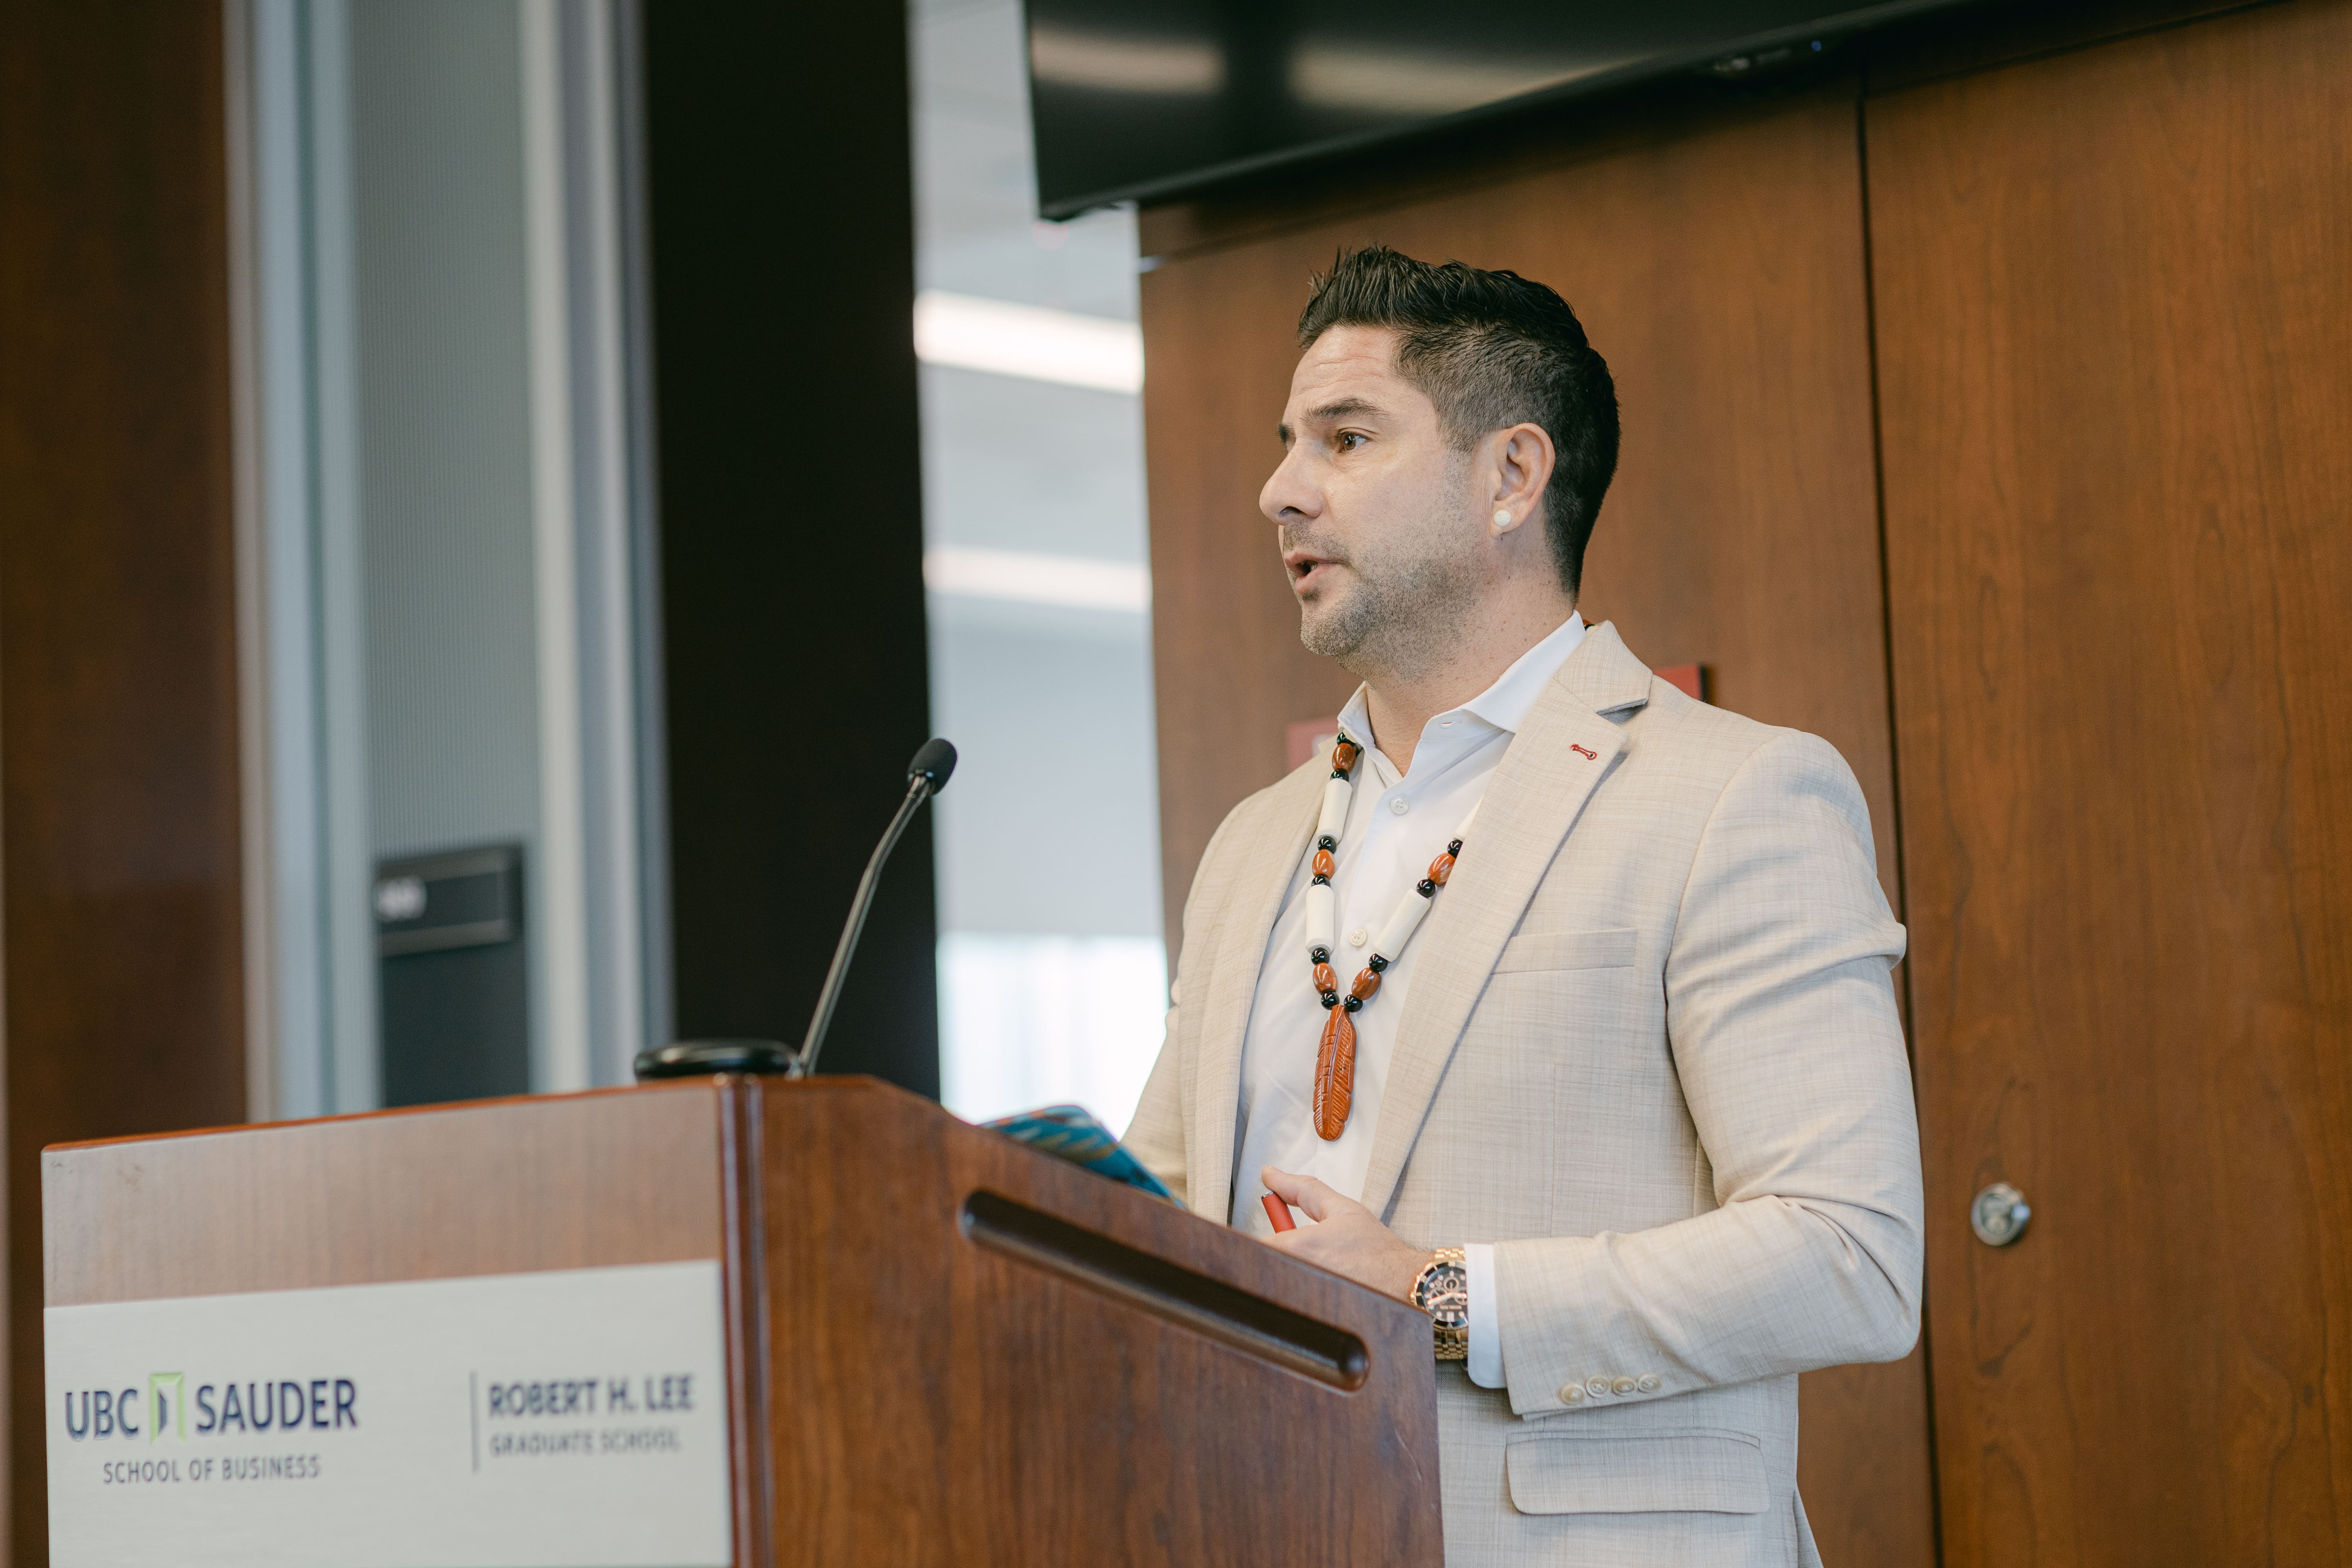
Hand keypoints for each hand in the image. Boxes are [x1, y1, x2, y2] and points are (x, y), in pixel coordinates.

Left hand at [1259, 1166, 1430, 1301]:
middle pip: (1259, 1265)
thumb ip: (1300, 1188)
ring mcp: (1299, 1302)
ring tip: (1317, 1268)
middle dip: (1272, 1254)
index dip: (1261, 1235)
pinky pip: (1287, 1303)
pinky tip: (1321, 1286)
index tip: (1276, 1230)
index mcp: (1297, 1248)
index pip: (1252, 1242)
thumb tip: (1271, 1174)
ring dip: (1284, 1274)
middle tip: (1303, 1250)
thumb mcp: (1340, 1208)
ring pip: (1273, 1283)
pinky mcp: (1306, 1317)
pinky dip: (1296, 1294)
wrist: (1404, 1284)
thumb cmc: (1377, 1251)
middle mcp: (1293, 1277)